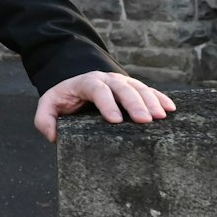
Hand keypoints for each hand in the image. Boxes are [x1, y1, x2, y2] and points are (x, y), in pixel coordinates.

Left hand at [34, 70, 176, 141]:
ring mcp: (123, 82)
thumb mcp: (48, 106)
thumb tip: (54, 137)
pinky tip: (171, 109)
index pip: (97, 90)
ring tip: (162, 116)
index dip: (107, 103)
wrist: (75, 85)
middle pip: (123, 88)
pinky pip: (150, 91)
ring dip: (152, 101)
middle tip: (145, 120)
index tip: (115, 121)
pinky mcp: (133, 88)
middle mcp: (107, 79)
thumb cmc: (64, 99)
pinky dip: (161, 98)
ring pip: (139, 88)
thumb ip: (45, 120)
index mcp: (86, 82)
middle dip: (135, 103)